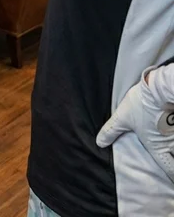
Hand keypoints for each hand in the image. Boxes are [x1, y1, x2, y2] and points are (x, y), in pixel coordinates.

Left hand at [96, 65, 173, 181]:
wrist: (159, 87)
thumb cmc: (141, 104)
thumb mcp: (122, 118)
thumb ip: (111, 131)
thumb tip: (99, 143)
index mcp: (158, 147)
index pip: (169, 170)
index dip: (170, 177)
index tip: (170, 180)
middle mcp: (171, 144)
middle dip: (172, 161)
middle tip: (168, 161)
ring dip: (172, 147)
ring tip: (166, 142)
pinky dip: (173, 132)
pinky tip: (169, 127)